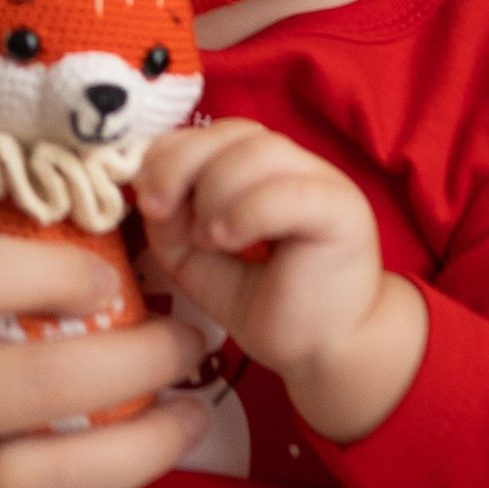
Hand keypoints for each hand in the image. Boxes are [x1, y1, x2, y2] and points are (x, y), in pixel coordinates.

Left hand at [133, 116, 427, 446]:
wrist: (323, 354)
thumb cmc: (265, 304)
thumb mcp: (196, 261)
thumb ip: (170, 223)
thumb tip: (147, 189)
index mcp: (260, 170)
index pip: (213, 133)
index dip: (172, 153)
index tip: (146, 197)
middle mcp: (295, 166)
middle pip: (232, 133)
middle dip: (182, 165)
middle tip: (159, 210)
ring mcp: (324, 183)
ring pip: (259, 152)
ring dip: (215, 191)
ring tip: (206, 239)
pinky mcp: (343, 211)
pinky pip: (289, 191)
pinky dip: (246, 211)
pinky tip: (227, 240)